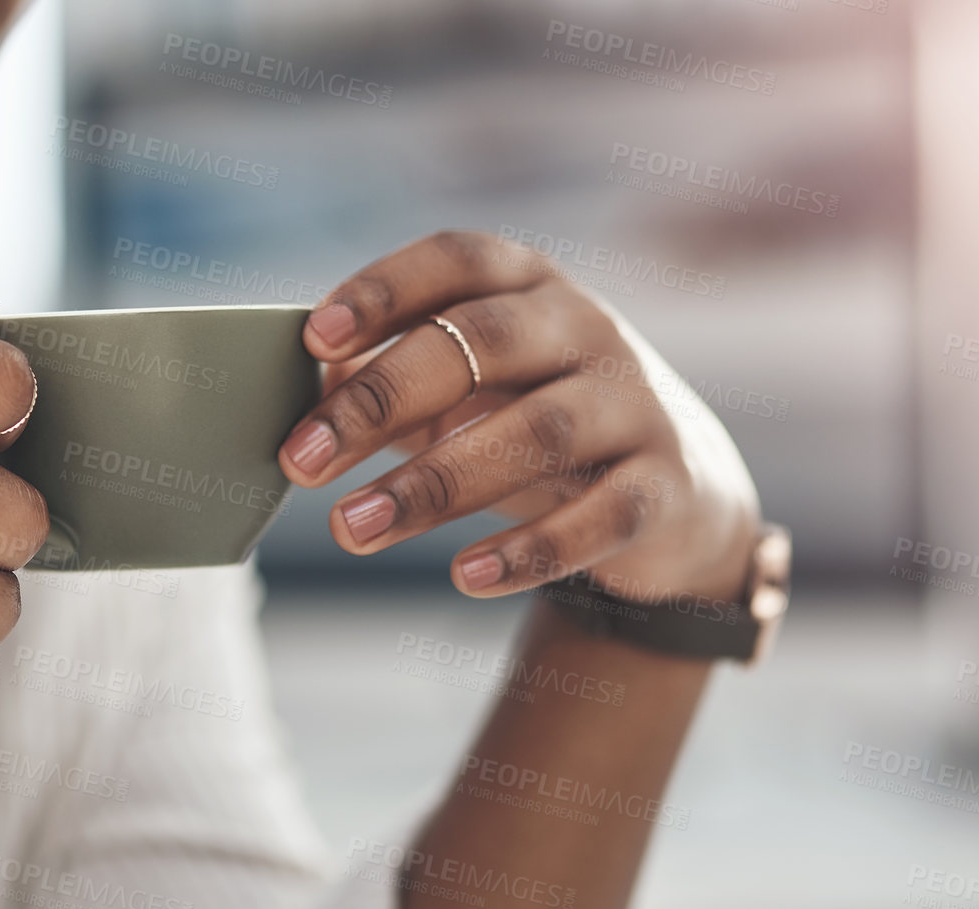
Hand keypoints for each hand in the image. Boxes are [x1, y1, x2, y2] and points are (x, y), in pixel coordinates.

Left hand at [278, 231, 760, 603]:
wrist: (677, 496)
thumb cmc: (534, 424)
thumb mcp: (467, 390)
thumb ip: (389, 382)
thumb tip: (309, 390)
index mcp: (529, 285)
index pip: (457, 261)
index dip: (384, 290)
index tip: (313, 340)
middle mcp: (587, 328)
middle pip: (482, 343)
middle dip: (382, 399)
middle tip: (301, 460)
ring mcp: (634, 403)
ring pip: (535, 432)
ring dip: (434, 484)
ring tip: (352, 529)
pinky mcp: (664, 485)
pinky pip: (600, 517)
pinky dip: (531, 551)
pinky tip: (465, 577)